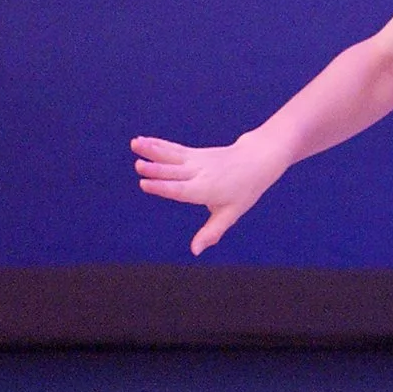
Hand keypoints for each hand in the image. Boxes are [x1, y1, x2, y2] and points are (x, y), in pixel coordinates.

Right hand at [130, 133, 287, 254]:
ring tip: (134, 144)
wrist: (258, 160)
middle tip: (138, 165)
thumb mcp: (231, 214)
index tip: (145, 184)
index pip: (181, 190)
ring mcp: (197, 161)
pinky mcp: (194, 153)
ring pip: (171, 155)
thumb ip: (212, 232)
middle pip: (174, 171)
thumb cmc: (244, 190)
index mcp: (206, 190)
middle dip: (155, 169)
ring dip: (152, 150)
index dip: (163, 187)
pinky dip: (157, 145)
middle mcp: (199, 173)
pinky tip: (142, 140)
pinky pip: (173, 149)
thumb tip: (195, 251)